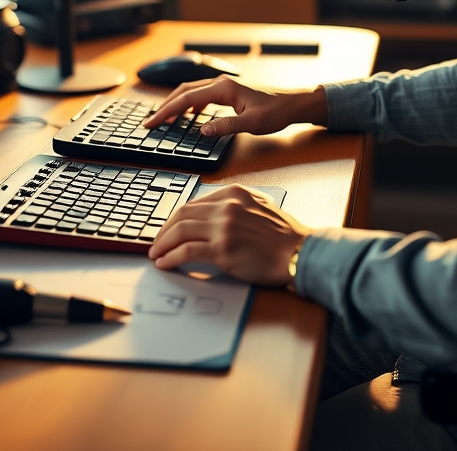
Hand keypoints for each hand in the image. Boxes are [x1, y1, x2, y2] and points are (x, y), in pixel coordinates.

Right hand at [142, 78, 327, 137]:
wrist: (294, 103)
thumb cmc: (277, 111)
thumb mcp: (251, 123)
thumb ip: (225, 126)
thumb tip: (201, 130)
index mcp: (223, 88)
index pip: (186, 98)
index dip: (167, 111)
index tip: (152, 122)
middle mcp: (221, 82)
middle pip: (184, 91)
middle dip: (165, 106)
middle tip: (151, 122)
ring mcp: (225, 85)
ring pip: (192, 92)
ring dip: (176, 105)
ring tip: (165, 120)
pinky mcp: (229, 91)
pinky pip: (202, 96)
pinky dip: (189, 105)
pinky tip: (188, 117)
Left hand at [148, 185, 311, 286]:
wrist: (300, 252)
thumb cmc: (284, 236)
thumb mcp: (259, 207)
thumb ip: (234, 207)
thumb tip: (209, 218)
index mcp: (234, 193)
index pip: (194, 202)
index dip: (176, 217)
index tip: (169, 228)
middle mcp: (226, 206)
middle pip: (182, 214)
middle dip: (164, 230)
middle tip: (156, 242)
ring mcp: (224, 227)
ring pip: (180, 231)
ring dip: (163, 244)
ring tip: (156, 254)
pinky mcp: (223, 249)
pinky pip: (187, 252)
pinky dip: (171, 257)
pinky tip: (166, 263)